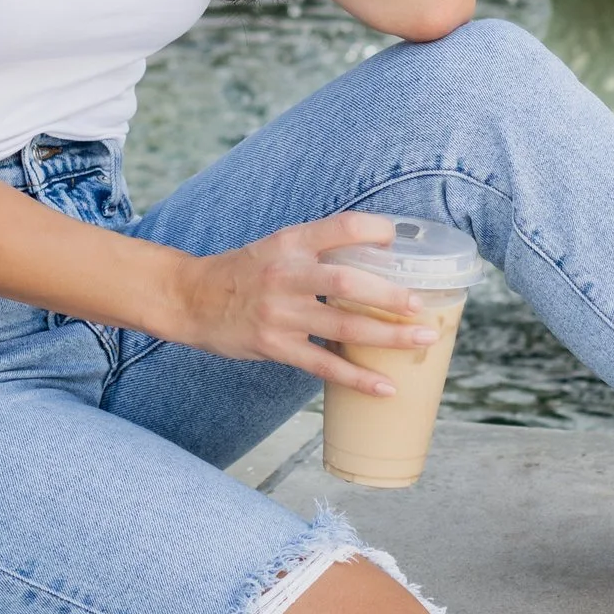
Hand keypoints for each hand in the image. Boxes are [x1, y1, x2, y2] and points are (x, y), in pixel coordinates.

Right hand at [163, 214, 432, 395]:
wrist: (190, 298)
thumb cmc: (242, 272)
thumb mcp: (276, 246)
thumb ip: (318, 249)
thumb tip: (377, 256)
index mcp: (290, 242)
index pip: (340, 227)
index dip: (374, 230)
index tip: (397, 240)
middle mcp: (286, 274)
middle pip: (347, 281)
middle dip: (389, 294)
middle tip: (421, 304)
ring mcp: (281, 312)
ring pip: (343, 324)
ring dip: (387, 334)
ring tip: (423, 338)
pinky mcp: (275, 345)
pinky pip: (323, 363)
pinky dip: (357, 377)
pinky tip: (385, 386)